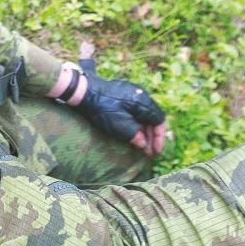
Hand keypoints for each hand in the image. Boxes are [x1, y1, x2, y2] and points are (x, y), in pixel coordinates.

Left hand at [53, 46, 167, 155]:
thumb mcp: (121, 126)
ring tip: (141, 145)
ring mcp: (132, 93)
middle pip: (152, 118)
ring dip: (144, 131)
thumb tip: (144, 144)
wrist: (85, 93)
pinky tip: (133, 133)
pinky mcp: (123, 95)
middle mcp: (141, 95)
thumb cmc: (104, 109)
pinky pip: (136, 111)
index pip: (159, 121)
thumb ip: (136, 136)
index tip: (156, 151)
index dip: (159, 138)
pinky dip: (137, 123)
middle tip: (149, 152)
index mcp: (143, 102)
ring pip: (144, 115)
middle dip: (152, 136)